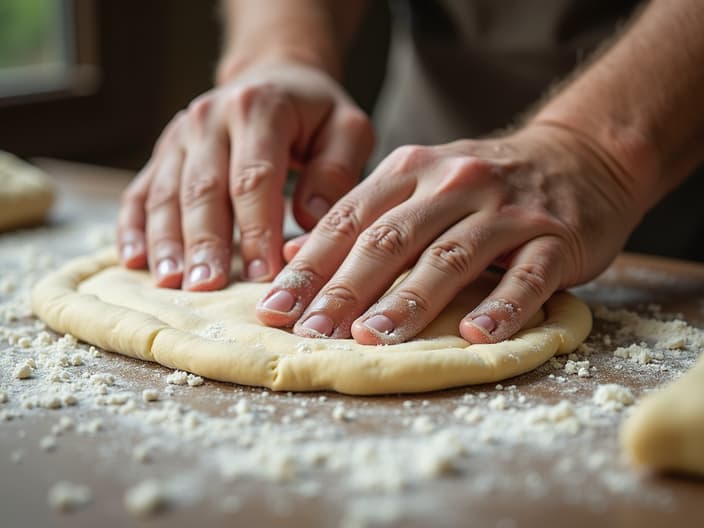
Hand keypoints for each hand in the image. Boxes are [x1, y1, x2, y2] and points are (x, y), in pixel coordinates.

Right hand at [117, 61, 372, 289]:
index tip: (262, 273)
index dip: (257, 228)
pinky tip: (133, 260)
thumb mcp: (346, 130)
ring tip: (170, 282)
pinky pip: (141, 192)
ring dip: (166, 241)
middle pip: (203, 188)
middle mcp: (209, 118)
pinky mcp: (163, 154)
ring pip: (166, 194)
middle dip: (205, 242)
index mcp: (259, 108)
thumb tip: (308, 219)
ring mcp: (179, 135)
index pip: (255, 177)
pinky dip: (134, 227)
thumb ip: (335, 172)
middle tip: (207, 288)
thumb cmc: (315, 115)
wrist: (273, 78)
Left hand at [256, 123, 641, 343]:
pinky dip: (501, 306)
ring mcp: (507, 211)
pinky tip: (474, 335)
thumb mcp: (418, 185)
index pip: (348, 220)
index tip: (274, 307)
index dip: (309, 266)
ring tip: (374, 338)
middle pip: (390, 240)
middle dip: (345, 289)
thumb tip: (296, 256)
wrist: (578, 156)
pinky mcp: (555, 237)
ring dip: (409, 301)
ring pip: (450, 258)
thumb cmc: (484, 185)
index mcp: (412, 171)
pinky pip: (526, 276)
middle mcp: (454, 184)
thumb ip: (363, 216)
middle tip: (310, 331)